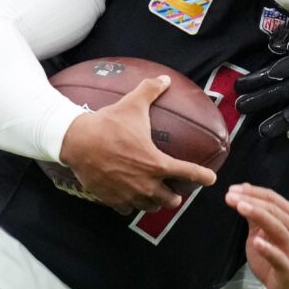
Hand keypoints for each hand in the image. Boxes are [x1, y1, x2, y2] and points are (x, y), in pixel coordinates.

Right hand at [58, 75, 218, 213]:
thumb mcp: (132, 104)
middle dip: (175, 196)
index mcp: (157, 163)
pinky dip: (131, 205)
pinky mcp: (113, 200)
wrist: (77, 142)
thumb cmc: (108, 124)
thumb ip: (150, 91)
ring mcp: (129, 195)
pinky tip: (129, 198)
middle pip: (170, 200)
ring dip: (154, 202)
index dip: (203, 176)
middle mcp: (147, 184)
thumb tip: (164, 79)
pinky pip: (128, 209)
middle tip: (174, 190)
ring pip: (150, 207)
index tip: (211, 178)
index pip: (189, 173)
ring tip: (154, 195)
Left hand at [227, 184, 288, 288]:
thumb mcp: (265, 232)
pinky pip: (279, 257)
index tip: (233, 189)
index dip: (253, 192)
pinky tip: (256, 242)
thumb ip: (256, 214)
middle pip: (275, 210)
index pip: (273, 199)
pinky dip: (268, 249)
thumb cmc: (279, 255)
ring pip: (278, 228)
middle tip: (230, 196)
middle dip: (251, 201)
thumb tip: (243, 192)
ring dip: (259, 215)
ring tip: (241, 207)